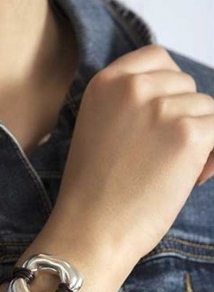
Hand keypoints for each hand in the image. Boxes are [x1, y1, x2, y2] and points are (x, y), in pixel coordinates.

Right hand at [51, 44, 213, 267]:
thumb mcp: (100, 131)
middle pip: (186, 85)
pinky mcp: (187, 134)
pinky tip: (192, 178)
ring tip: (175, 173)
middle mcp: (134, 87)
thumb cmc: (94, 195)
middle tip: (166, 156)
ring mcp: (161, 108)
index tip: (164, 120)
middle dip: (184, 117)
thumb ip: (130, 106)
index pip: (158, 59)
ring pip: (206, 109)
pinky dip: (213, 156)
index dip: (169, 90)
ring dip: (200, 139)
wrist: (91, 232)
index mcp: (106, 83)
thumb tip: (183, 102)